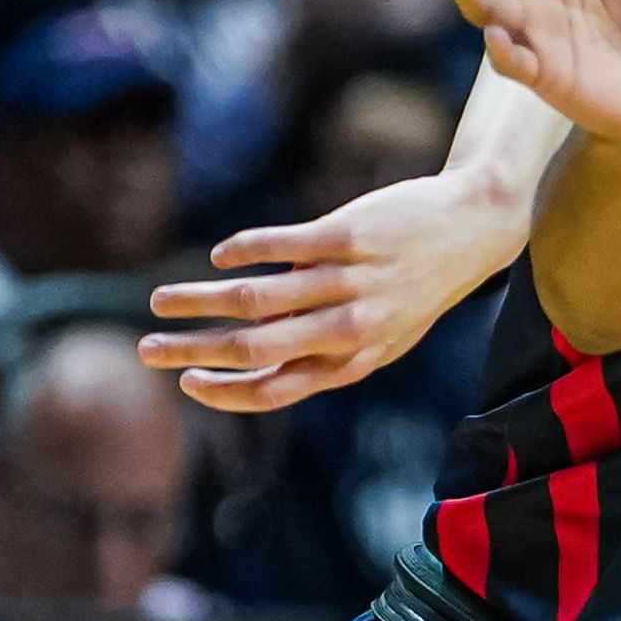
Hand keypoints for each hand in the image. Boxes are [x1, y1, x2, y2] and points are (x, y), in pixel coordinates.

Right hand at [146, 168, 531, 412]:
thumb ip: (322, 349)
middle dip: (193, 354)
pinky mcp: (347, 236)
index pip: (277, 390)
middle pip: (255, 351)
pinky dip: (241, 253)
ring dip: (199, 302)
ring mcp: (348, 282)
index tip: (185, 382)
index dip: (226, 391)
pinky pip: (280, 247)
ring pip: (257, 301)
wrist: (473, 228)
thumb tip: (252, 353)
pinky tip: (218, 257)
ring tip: (160, 300)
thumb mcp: (380, 334)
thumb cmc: (416, 286)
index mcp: (354, 361)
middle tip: (146, 351)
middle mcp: (350, 328)